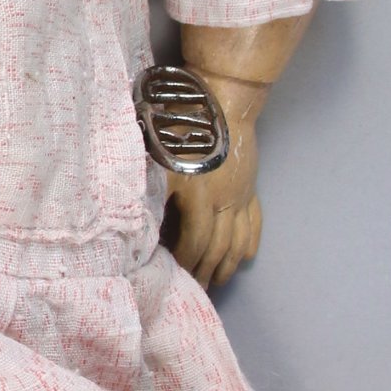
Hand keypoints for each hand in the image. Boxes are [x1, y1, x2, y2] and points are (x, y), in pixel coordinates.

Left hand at [164, 13, 309, 293]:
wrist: (222, 100)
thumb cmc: (183, 125)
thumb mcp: (158, 157)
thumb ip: (149, 189)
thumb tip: (135, 220)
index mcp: (199, 197)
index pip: (195, 243)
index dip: (186, 262)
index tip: (175, 274)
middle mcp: (224, 202)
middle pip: (218, 249)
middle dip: (205, 272)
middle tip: (196, 291)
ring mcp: (241, 196)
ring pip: (238, 241)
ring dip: (227, 265)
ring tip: (217, 281)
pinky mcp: (251, 187)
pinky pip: (255, 223)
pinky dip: (249, 243)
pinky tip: (243, 257)